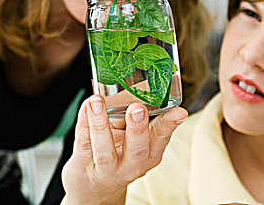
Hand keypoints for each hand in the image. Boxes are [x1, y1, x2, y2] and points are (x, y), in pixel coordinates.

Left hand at [62, 95, 187, 204]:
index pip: (161, 137)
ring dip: (101, 124)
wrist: (93, 183)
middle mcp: (132, 164)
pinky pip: (83, 143)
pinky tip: (86, 106)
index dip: (170, 124)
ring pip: (105, 150)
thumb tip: (153, 78)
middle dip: (138, 128)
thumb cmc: (118, 149)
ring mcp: (107, 168)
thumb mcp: (133, 133)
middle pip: (137, 149)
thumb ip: (139, 107)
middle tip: (137, 108)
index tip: (180, 112)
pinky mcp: (84, 165)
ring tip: (96, 102)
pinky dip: (84, 123)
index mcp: (149, 153)